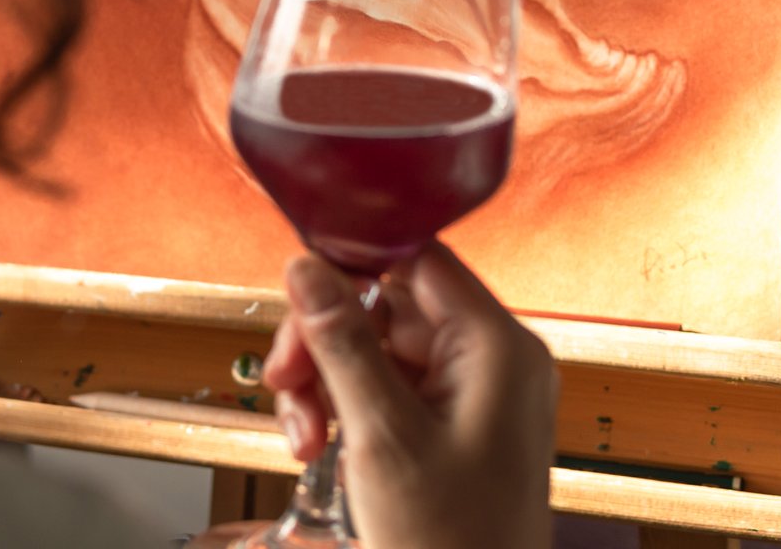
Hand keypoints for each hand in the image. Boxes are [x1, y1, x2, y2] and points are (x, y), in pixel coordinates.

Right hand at [263, 243, 556, 548]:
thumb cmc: (450, 542)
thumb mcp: (382, 434)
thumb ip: (341, 342)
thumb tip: (305, 267)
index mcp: (495, 346)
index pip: (416, 259)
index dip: (352, 266)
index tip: (297, 291)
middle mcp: (490, 358)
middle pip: (385, 305)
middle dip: (324, 342)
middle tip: (285, 381)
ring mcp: (470, 392)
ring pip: (373, 347)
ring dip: (324, 382)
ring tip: (303, 434)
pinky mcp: (449, 422)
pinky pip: (383, 387)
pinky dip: (343, 408)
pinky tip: (319, 444)